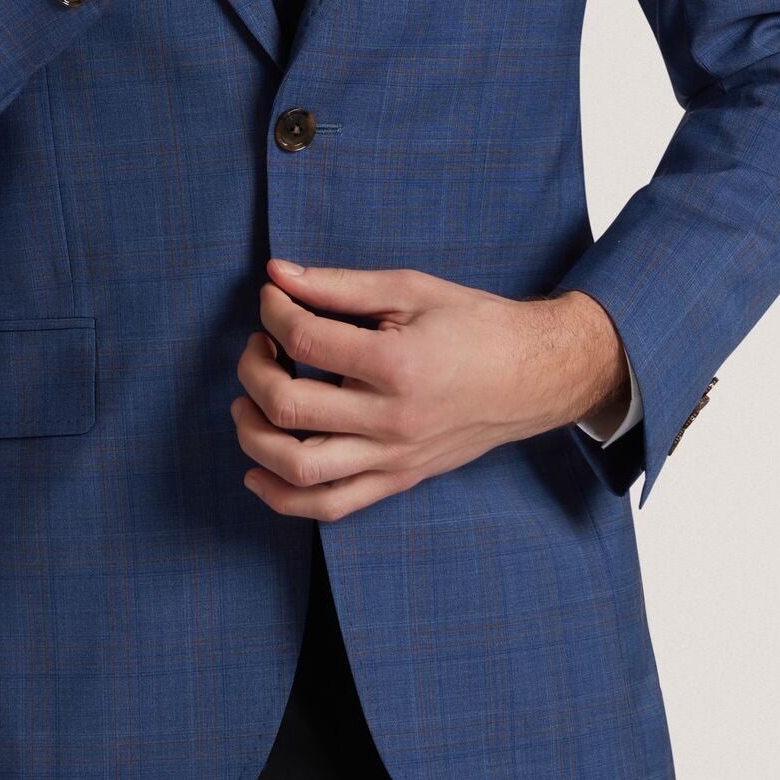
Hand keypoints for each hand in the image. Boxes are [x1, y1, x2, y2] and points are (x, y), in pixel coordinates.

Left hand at [231, 259, 630, 521]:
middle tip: (258, 346)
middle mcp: (392, 419)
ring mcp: (394, 458)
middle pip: (288, 407)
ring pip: (300, 468)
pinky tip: (257, 472)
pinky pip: (331, 506)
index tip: (272, 296)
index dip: (274, 312)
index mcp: (397, 364)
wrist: (533, 376)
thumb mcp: (411, 289)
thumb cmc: (474, 325)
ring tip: (247, 404)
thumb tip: (276, 273)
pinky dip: (283, 498)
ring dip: (254, 437)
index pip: (305, 340)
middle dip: (253, 369)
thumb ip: (340, 285)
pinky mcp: (398, 480)